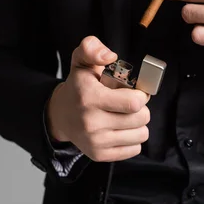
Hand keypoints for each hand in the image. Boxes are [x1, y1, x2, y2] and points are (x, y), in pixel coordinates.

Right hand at [46, 36, 150, 161]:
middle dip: (141, 109)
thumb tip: (110, 56)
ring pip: (141, 135)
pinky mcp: (99, 155)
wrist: (61, 115)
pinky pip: (134, 149)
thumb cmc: (79, 87)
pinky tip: (121, 130)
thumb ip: (92, 48)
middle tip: (130, 104)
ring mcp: (95, 141)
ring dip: (138, 125)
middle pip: (141, 118)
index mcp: (89, 97)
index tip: (136, 92)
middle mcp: (91, 122)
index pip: (134, 103)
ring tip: (125, 116)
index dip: (142, 96)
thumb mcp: (82, 61)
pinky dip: (132, 139)